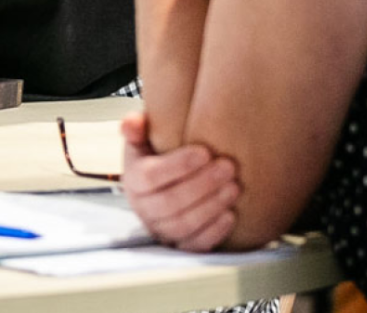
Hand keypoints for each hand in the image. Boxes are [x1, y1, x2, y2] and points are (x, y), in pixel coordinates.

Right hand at [121, 111, 239, 251]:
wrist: (165, 188)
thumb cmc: (157, 161)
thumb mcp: (143, 141)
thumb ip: (137, 128)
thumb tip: (133, 122)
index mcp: (132, 180)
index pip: (149, 176)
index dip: (178, 165)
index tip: (204, 152)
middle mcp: (143, 208)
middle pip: (169, 202)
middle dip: (202, 185)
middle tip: (228, 167)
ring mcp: (160, 229)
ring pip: (183, 224)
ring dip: (211, 206)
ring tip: (234, 187)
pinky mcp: (179, 245)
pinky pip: (194, 245)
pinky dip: (213, 232)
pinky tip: (231, 215)